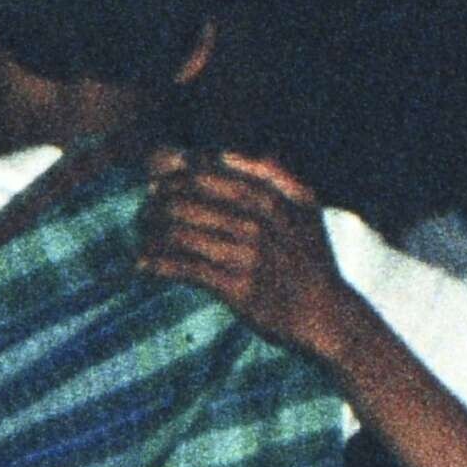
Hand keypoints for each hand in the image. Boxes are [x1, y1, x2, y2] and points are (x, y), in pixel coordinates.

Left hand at [141, 156, 364, 362]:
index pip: (211, 173)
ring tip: (142, 233)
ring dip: (153, 230)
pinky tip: (144, 263)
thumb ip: (274, 175)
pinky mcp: (237, 287)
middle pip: (190, 199)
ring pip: (183, 233)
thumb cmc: (310, 259)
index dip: (177, 171)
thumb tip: (230, 152)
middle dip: (159, 200)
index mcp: (271, 198)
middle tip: (145, 206)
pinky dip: (160, 264)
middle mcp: (258, 222)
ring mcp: (247, 255)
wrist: (325, 314)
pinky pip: (187, 268)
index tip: (156, 174)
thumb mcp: (306, 208)